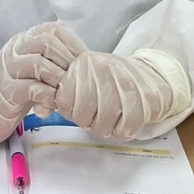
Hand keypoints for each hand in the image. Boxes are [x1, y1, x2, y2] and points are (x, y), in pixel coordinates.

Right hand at [0, 23, 87, 144]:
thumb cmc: (14, 89)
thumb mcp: (33, 70)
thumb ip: (53, 61)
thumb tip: (85, 63)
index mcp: (24, 40)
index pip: (53, 29)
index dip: (73, 43)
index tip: (85, 60)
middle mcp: (15, 50)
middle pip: (47, 43)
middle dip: (68, 60)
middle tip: (79, 78)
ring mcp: (8, 70)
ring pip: (39, 64)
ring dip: (59, 79)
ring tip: (67, 93)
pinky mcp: (6, 92)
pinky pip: (32, 89)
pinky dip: (48, 96)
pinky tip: (54, 104)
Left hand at [55, 49, 188, 140]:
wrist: (152, 77)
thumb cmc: (113, 81)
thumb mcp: (85, 78)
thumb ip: (63, 92)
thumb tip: (40, 110)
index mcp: (83, 63)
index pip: (64, 100)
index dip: (71, 111)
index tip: (81, 107)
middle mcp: (102, 69)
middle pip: (82, 115)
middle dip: (89, 121)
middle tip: (98, 114)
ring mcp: (124, 83)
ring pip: (102, 125)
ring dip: (106, 127)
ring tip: (112, 116)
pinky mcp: (143, 100)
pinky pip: (124, 129)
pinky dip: (123, 130)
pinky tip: (124, 120)